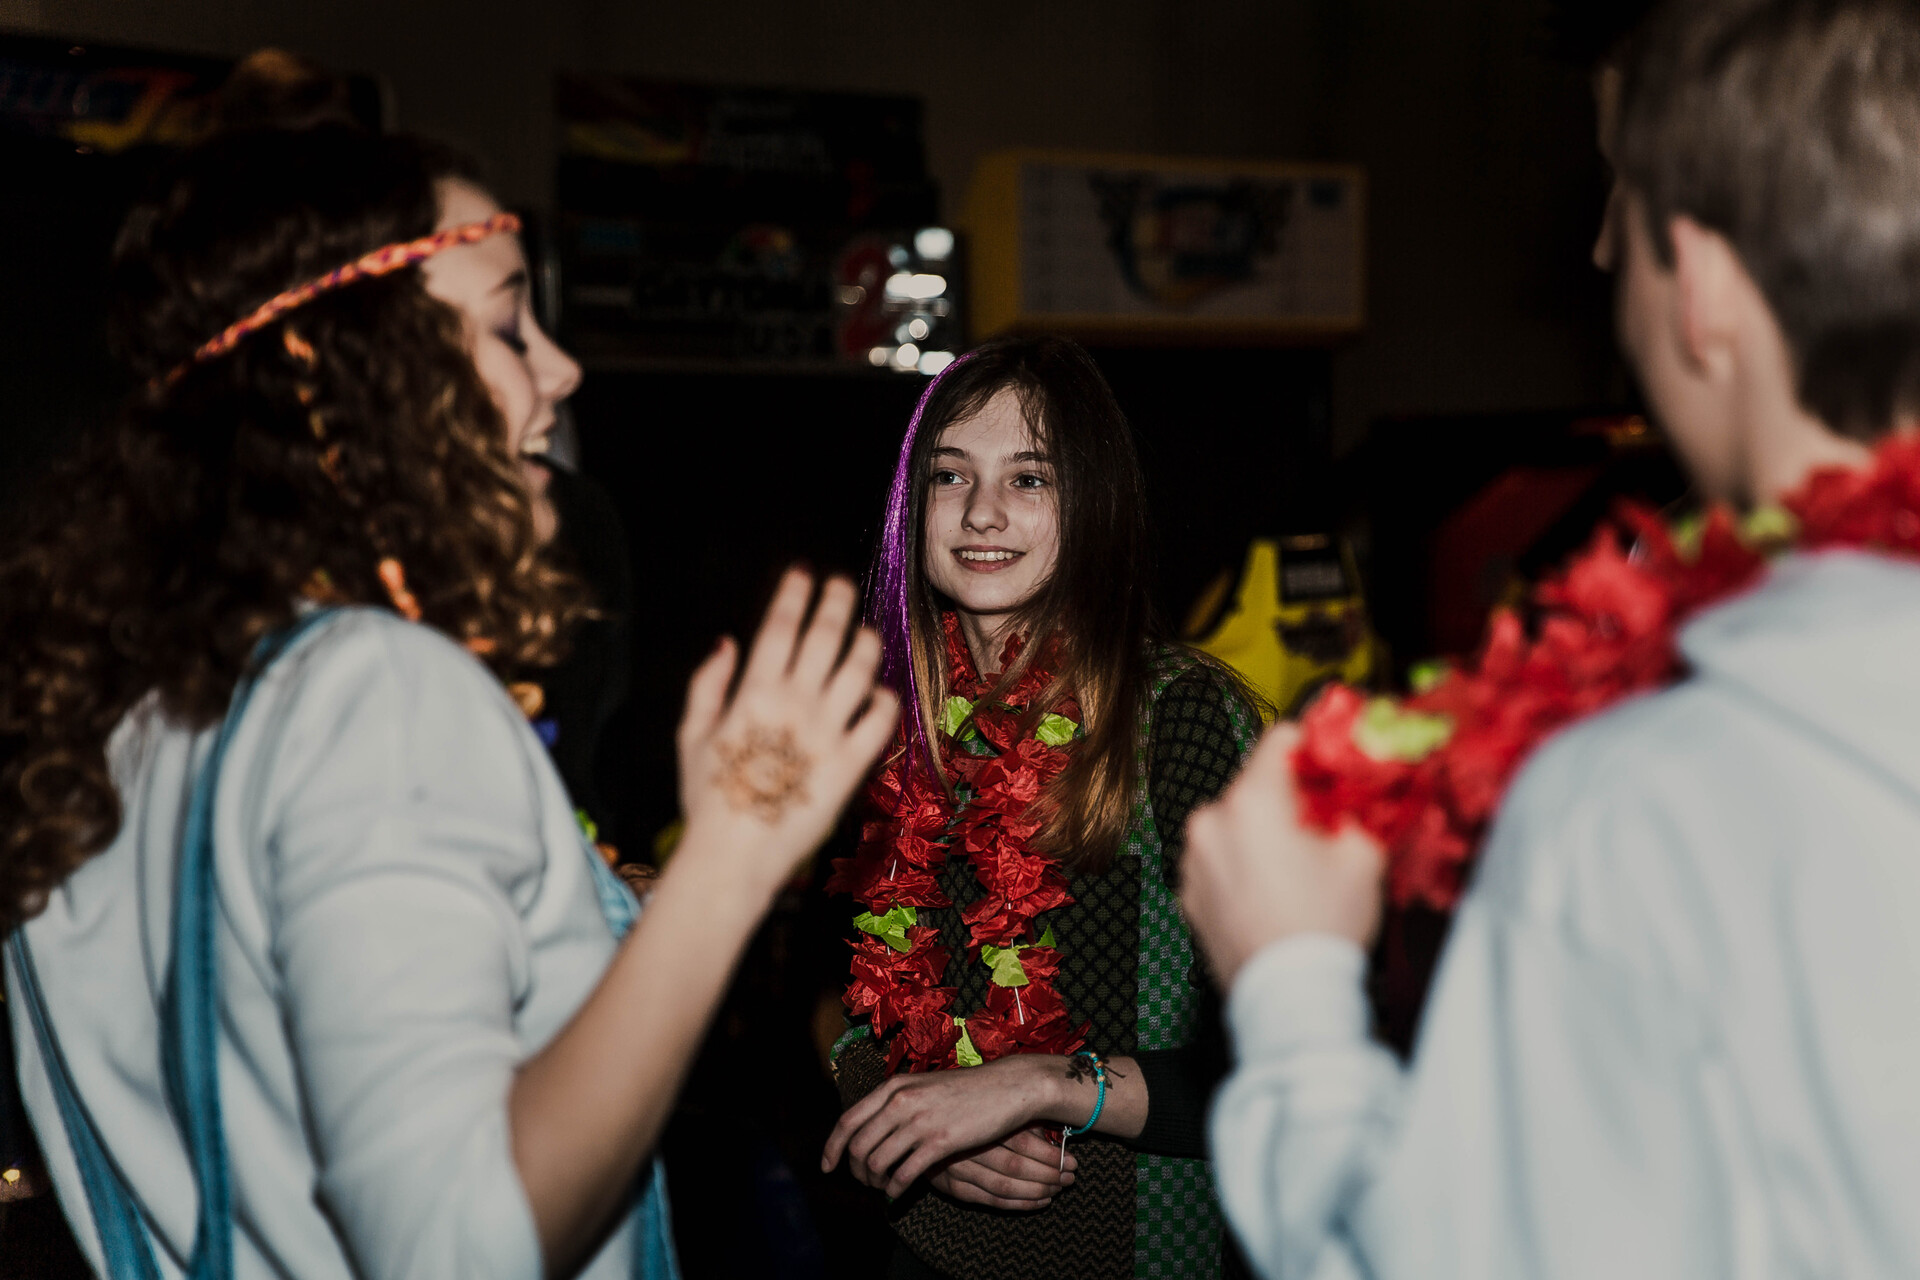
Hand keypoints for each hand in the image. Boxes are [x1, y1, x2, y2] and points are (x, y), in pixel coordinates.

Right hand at [675, 570, 897, 895]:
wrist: (732, 859)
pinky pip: (880, 719)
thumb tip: (727, 641)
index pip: (780, 626)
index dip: (795, 594)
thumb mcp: (691, 737)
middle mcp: (795, 704)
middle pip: (825, 636)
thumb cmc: (707, 799)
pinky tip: (880, 694)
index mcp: (753, 692)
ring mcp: (828, 732)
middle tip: (842, 584)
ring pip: (861, 670)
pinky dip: (884, 700)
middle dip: (836, 602)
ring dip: (867, 643)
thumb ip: (707, 684)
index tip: (804, 573)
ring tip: (867, 633)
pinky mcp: (852, 764)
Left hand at [821, 1053, 1060, 1197]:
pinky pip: (904, 1173)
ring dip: (874, 1181)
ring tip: (882, 1186)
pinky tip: (898, 1192)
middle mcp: (901, 1101)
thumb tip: (870, 1126)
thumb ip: (897, 1101)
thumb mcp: (924, 1085)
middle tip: (863, 1181)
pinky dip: (895, 1188)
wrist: (1008, 1088)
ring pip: (877, 1161)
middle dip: (854, 1170)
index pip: (848, 1120)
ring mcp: (920, 1121)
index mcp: (894, 1086)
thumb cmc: (967, 1090)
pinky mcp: (941, 1141)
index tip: (828, 1167)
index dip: (832, 1147)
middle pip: (858, 1145)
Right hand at [928, 1127, 1075, 1210]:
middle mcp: (965, 1144)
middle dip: (1048, 1175)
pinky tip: (1040, 1201)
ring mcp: (955, 1168)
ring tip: (1058, 1189)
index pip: (1021, 1142)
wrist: (920, 1125)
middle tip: (1070, 1178)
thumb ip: (1022, 1121)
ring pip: (1003, 1186)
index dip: (1050, 1155)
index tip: (1072, 1161)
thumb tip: (1060, 1139)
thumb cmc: (968, 1114)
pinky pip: (991, 1200)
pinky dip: (1019, 1204)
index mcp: (978, 1120)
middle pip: (1014, 1166)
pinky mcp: (951, 1187)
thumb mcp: (994, 1109)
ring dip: (1036, 1191)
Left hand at [1180, 722, 1384, 987]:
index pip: (1279, 740)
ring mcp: (1193, 860)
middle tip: (1318, 831)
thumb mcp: (1363, 855)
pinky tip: (1270, 893)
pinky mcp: (1188, 893)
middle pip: (1254, 786)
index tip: (1327, 765)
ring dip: (1260, 834)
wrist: (1289, 996)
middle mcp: (1210, 823)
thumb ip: (1357, 807)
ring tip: (1294, 871)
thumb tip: (1356, 788)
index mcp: (1251, 802)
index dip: (1311, 748)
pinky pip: (1218, 860)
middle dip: (1287, 801)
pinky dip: (1241, 866)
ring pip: (1234, 825)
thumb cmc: (1324, 926)